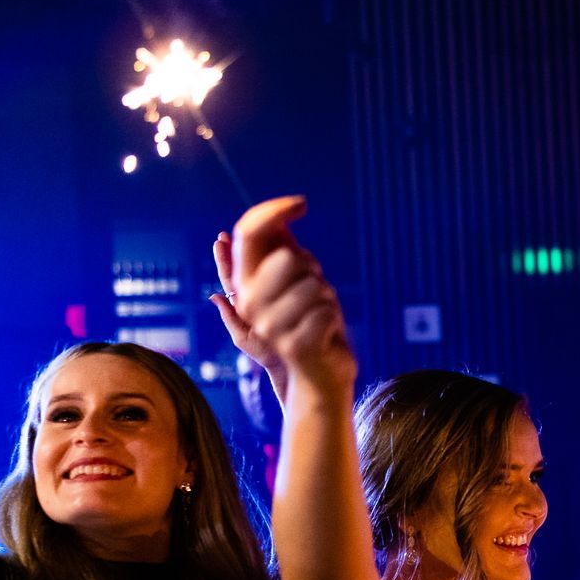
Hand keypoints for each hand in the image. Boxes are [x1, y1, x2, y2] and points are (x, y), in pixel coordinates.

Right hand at [222, 196, 355, 393]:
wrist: (320, 376)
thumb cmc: (311, 325)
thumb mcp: (295, 285)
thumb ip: (280, 256)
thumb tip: (277, 224)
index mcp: (245, 285)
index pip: (247, 234)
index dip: (273, 212)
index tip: (301, 204)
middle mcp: (250, 305)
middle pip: (289, 257)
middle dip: (312, 271)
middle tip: (314, 294)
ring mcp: (270, 327)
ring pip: (313, 285)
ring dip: (326, 299)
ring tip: (319, 317)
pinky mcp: (294, 346)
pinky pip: (327, 311)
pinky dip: (334, 319)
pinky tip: (326, 334)